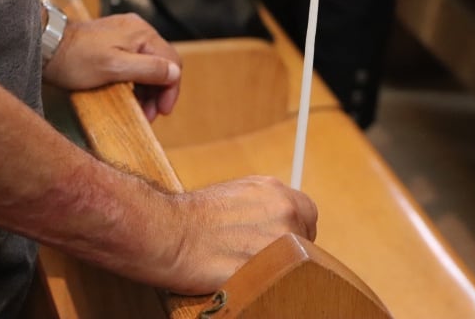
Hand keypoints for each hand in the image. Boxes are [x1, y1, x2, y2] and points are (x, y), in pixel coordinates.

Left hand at [43, 14, 180, 120]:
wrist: (44, 47)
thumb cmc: (75, 58)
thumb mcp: (114, 68)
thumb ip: (148, 69)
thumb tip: (174, 73)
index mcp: (142, 34)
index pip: (172, 62)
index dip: (171, 89)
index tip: (163, 110)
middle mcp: (138, 30)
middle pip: (162, 64)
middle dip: (159, 91)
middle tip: (150, 114)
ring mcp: (127, 34)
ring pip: (150, 64)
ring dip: (148, 88)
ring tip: (140, 108)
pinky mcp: (115, 42)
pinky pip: (136, 62)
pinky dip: (137, 80)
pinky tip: (130, 94)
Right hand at [164, 176, 317, 294]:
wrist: (167, 231)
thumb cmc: (192, 215)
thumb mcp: (237, 193)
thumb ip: (263, 204)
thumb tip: (273, 219)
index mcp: (278, 192)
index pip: (307, 215)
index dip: (294, 231)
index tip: (280, 242)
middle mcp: (285, 211)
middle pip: (305, 239)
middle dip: (288, 249)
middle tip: (261, 258)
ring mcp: (281, 240)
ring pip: (296, 262)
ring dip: (278, 267)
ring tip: (249, 269)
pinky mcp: (270, 267)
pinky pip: (280, 281)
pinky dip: (266, 283)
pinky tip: (246, 280)